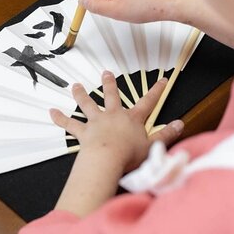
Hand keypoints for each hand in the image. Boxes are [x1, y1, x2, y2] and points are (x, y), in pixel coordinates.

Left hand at [50, 70, 183, 172]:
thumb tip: (181, 124)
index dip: (157, 91)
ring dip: (81, 95)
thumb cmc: (130, 156)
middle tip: (107, 72)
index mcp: (133, 119)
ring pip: (88, 105)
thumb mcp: (154, 146)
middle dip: (110, 84)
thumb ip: (167, 135)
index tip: (163, 80)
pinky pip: (70, 124)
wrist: (108, 160)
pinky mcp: (84, 133)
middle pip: (112, 96)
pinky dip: (60, 118)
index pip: (149, 102)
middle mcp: (114, 116)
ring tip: (75, 86)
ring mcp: (97, 123)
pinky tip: (52, 112)